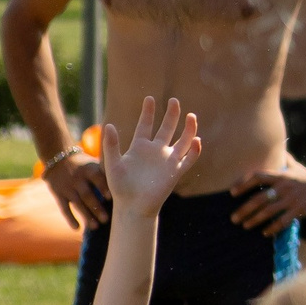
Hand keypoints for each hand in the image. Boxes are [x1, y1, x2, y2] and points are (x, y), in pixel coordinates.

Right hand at [43, 149, 110, 230]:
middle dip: (96, 208)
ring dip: (86, 216)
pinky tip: (77, 228)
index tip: (112, 198)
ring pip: (77, 204)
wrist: (59, 159)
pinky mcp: (58, 194)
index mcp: (89, 169)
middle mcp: (77, 179)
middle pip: (87, 195)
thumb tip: (130, 186)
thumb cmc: (86, 164)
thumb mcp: (95, 164)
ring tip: (96, 227)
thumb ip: (108, 173)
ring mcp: (67, 187)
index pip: (97, 179)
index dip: (104, 188)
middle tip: (106, 220)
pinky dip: (70, 218)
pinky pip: (64, 208)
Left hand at [101, 97, 200, 218]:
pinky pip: (188, 159)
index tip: (150, 98)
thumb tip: (109, 125)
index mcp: (140, 147)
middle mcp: (156, 150)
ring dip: (188, 129)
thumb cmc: (120, 187)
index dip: (148, 112)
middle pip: (167, 128)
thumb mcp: (112, 164)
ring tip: (191, 116)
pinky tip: (196, 141)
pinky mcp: (175, 171)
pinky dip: (194, 150)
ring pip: (183, 140)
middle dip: (172, 115)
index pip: (146, 125)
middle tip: (174, 100)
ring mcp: (167, 160)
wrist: (132, 206)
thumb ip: (111, 146)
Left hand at [229, 158, 305, 234]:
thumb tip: (278, 150)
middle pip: (259, 198)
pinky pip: (283, 220)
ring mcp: (292, 198)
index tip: (232, 192)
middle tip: (234, 218)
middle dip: (244, 209)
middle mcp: (285, 186)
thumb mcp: (297, 168)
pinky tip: (265, 232)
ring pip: (268, 211)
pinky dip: (272, 228)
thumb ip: (286, 161)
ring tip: (245, 225)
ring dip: (254, 219)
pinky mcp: (301, 209)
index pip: (258, 176)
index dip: (243, 184)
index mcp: (282, 176)